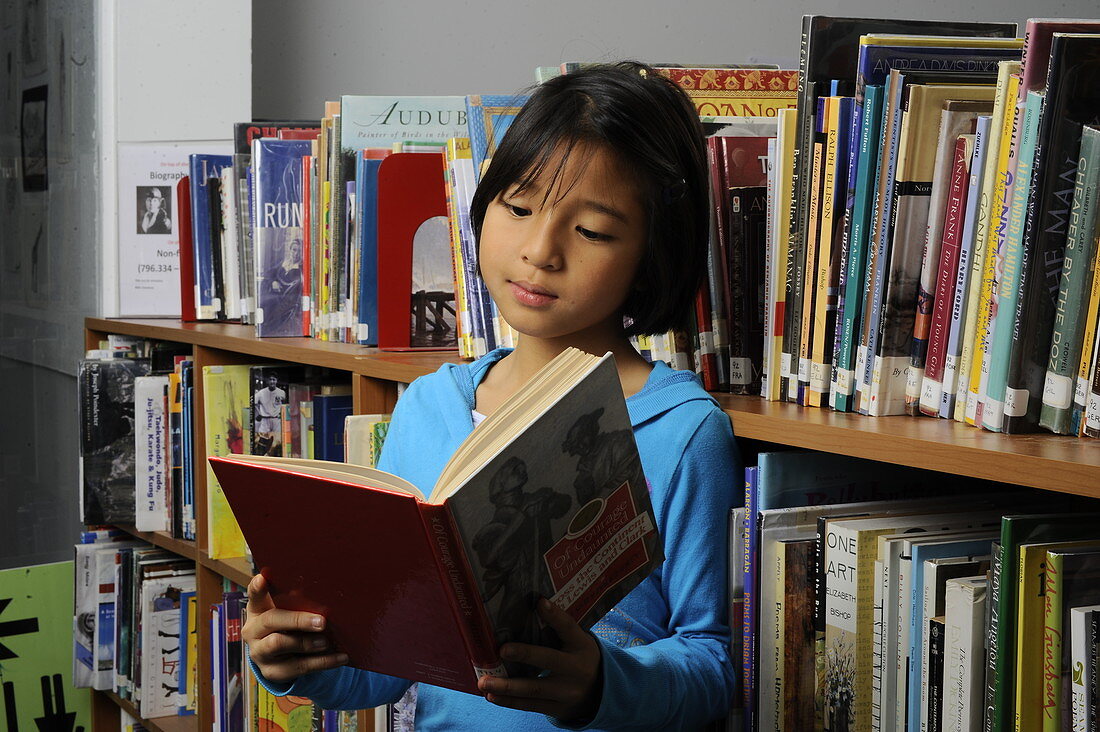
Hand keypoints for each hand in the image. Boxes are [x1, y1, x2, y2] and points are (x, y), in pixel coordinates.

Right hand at [243, 574, 347, 683]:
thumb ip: (296, 602)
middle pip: (271, 620)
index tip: (262, 579)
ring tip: (326, 642)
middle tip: (322, 622)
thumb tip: (320, 591)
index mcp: (258, 611)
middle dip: (298, 620)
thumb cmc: (287, 627)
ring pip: (280, 644)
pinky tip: (340, 658)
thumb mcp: (288, 613)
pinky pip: (298, 667)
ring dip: (306, 643)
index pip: (255, 596)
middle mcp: (253, 631)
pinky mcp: (272, 672)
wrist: (280, 659)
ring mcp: (260, 652)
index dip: (257, 588)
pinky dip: (322, 662)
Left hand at [478, 598, 601, 721]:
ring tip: (483, 682)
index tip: (539, 602)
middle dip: (525, 655)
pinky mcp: (557, 708)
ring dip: (506, 686)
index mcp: (581, 646)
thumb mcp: (576, 642)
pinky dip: (509, 701)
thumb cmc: (578, 657)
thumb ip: (557, 630)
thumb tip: (529, 608)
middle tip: (502, 650)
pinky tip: (492, 695)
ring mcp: (567, 692)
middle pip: (549, 660)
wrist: (601, 693)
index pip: (568, 628)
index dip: (555, 615)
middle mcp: (576, 669)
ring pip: (534, 689)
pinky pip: (530, 705)